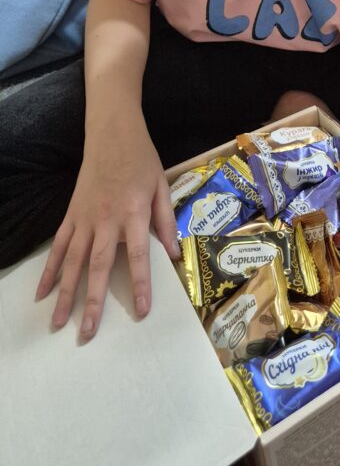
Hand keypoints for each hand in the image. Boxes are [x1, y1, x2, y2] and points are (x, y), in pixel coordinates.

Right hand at [35, 112, 180, 340]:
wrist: (112, 133)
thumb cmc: (141, 159)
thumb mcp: (161, 185)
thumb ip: (165, 221)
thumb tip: (173, 254)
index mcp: (134, 212)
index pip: (137, 254)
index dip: (140, 283)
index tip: (140, 311)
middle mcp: (107, 219)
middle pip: (99, 265)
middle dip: (94, 300)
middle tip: (88, 332)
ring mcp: (85, 218)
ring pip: (73, 261)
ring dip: (65, 293)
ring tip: (58, 323)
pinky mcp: (71, 214)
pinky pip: (59, 246)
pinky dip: (49, 269)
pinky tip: (41, 293)